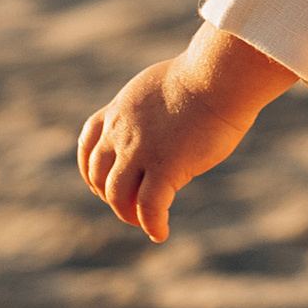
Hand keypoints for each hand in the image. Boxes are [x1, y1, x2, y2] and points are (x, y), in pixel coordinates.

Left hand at [77, 25, 296, 241]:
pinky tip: (160, 232)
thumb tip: (166, 119)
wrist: (219, 75)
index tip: (101, 182)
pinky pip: (149, 207)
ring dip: (127, 214)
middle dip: (108, 195)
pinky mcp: (165, 167)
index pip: (89, 143)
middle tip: (127, 207)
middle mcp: (122, 132)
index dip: (90, 168)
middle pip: (98, 174)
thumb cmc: (206, 75)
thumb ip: (153, 108)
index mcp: (121, 110)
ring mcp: (140, 151)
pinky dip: (152, 224)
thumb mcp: (163, 86)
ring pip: (117, 195)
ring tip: (143, 222)